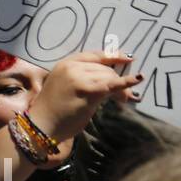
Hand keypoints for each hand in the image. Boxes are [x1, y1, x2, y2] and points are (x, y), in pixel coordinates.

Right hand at [27, 50, 141, 145]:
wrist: (42, 125)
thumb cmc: (52, 110)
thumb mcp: (64, 87)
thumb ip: (81, 79)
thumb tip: (108, 82)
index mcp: (65, 64)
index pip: (93, 56)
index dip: (112, 56)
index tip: (127, 58)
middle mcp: (72, 67)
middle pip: (103, 68)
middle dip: (117, 79)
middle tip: (126, 95)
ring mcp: (80, 77)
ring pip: (109, 77)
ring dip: (121, 88)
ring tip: (125, 99)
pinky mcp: (89, 90)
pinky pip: (112, 84)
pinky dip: (127, 81)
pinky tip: (138, 78)